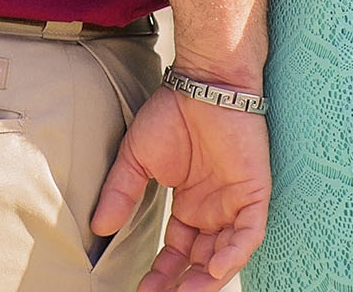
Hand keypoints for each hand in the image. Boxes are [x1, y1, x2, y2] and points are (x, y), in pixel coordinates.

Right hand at [90, 85, 270, 289]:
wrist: (203, 81)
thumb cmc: (172, 111)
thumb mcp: (138, 158)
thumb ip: (122, 193)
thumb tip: (99, 227)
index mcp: (191, 204)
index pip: (178, 251)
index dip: (162, 272)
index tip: (142, 289)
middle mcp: (214, 209)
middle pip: (201, 260)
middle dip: (182, 283)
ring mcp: (235, 201)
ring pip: (226, 254)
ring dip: (207, 278)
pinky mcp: (253, 191)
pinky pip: (250, 232)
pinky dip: (234, 253)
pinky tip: (214, 268)